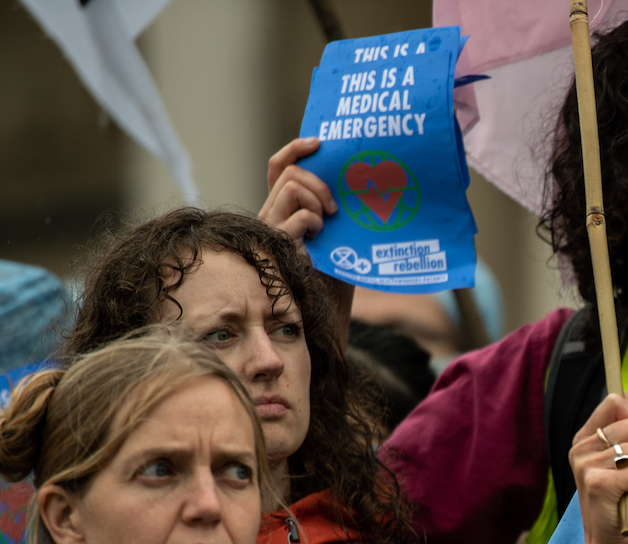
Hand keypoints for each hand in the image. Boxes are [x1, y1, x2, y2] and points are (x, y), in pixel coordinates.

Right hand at [258, 137, 353, 345]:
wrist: (327, 317)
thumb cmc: (337, 280)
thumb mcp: (340, 237)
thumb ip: (337, 212)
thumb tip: (358, 182)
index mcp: (283, 210)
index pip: (278, 167)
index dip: (294, 149)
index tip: (319, 142)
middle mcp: (271, 217)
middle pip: (287, 173)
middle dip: (317, 181)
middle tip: (335, 207)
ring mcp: (270, 231)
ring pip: (290, 188)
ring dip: (316, 200)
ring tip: (327, 225)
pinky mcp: (277, 246)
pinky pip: (298, 217)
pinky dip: (314, 223)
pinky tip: (320, 240)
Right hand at [571, 394, 627, 543]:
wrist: (608, 541)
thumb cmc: (620, 499)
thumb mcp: (622, 459)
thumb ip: (625, 431)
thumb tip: (627, 400)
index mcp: (584, 438)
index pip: (615, 402)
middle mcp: (580, 448)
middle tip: (627, 476)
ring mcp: (586, 465)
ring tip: (626, 490)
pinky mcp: (598, 483)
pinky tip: (627, 500)